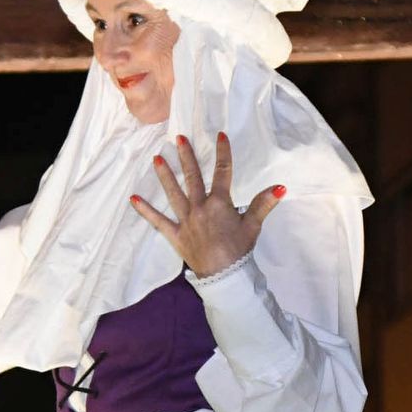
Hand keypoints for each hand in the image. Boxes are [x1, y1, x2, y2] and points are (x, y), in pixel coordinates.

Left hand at [132, 133, 283, 277]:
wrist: (223, 275)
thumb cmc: (239, 250)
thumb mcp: (253, 225)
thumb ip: (263, 204)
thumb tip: (279, 187)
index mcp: (219, 203)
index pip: (223, 172)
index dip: (223, 152)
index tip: (220, 135)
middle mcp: (199, 207)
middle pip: (193, 177)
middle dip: (187, 156)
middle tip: (178, 138)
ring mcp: (185, 220)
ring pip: (173, 193)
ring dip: (164, 175)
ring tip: (156, 158)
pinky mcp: (174, 234)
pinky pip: (157, 221)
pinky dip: (145, 210)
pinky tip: (133, 198)